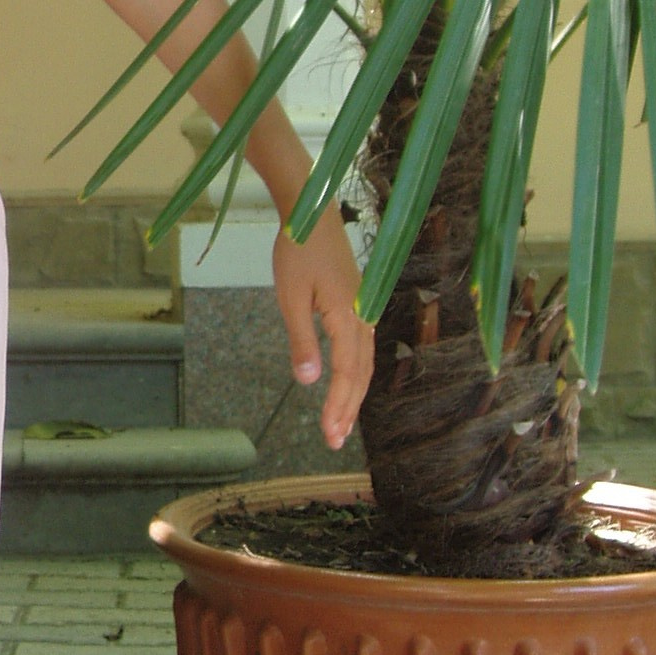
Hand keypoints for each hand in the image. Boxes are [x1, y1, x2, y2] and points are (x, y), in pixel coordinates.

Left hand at [273, 206, 374, 450]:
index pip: (347, 373)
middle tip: (333, 441)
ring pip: (364, 363)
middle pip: (361, 374)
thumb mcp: (291, 298)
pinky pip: (362, 348)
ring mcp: (364, 310)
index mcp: (348, 317)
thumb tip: (309, 382)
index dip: (339, 407)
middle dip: (348, 410)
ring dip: (352, 395)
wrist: (312, 213)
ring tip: (338, 424)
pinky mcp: (359, 304)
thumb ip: (302, 341)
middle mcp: (364, 316)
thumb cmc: (297, 252)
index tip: (328, 435)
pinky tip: (346, 387)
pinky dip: (355, 373)